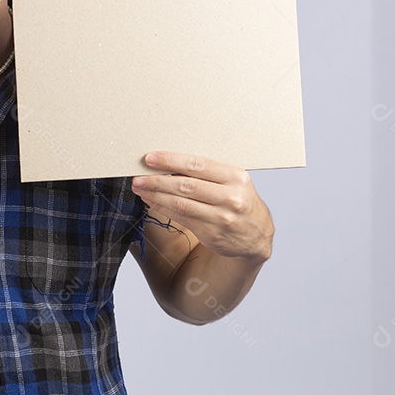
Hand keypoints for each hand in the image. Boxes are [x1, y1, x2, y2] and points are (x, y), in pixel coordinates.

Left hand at [131, 151, 273, 262]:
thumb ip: (207, 173)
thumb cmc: (238, 201)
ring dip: (156, 195)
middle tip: (138, 176)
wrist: (256, 236)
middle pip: (186, 185)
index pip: (197, 165)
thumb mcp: (232, 182)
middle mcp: (231, 197)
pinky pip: (182, 218)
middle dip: (157, 180)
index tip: (150, 158)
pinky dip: (163, 208)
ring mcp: (222, 217)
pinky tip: (151, 201)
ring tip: (140, 188)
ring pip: (181, 203)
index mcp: (236, 177)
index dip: (171, 161)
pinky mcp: (212, 233)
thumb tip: (168, 162)